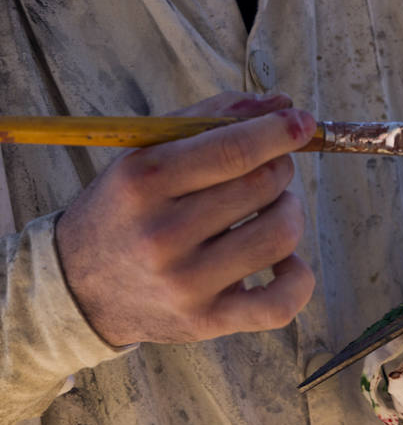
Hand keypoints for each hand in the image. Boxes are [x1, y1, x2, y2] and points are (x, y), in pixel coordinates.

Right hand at [56, 92, 316, 345]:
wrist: (78, 288)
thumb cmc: (127, 211)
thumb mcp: (147, 155)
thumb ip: (209, 120)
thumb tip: (281, 104)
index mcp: (144, 181)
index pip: (232, 150)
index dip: (278, 132)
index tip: (302, 122)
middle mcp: (163, 234)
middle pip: (262, 187)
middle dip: (279, 169)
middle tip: (270, 170)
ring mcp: (186, 283)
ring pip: (280, 236)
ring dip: (290, 213)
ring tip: (272, 210)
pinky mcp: (206, 320)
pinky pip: (281, 303)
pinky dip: (298, 277)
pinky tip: (283, 262)